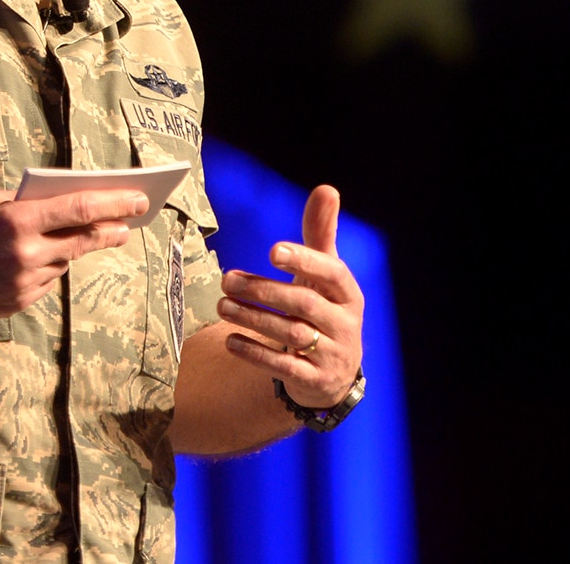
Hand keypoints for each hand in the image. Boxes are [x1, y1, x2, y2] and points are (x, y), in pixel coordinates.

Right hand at [0, 187, 148, 320]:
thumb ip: (21, 206)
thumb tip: (58, 207)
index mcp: (15, 220)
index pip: (78, 209)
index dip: (113, 203)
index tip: (137, 198)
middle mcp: (24, 254)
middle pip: (83, 241)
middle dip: (111, 229)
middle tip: (128, 222)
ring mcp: (22, 283)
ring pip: (62, 262)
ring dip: (67, 248)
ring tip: (65, 237)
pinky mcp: (16, 304)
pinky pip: (43, 282)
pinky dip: (43, 268)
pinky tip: (28, 260)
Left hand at [217, 184, 364, 407]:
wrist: (333, 372)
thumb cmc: (322, 308)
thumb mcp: (324, 276)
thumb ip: (320, 234)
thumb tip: (327, 189)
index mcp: (347, 294)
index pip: (331, 272)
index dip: (304, 260)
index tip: (272, 250)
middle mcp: (345, 324)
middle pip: (303, 303)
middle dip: (262, 289)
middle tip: (226, 280)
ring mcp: (332, 354)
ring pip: (291, 333)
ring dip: (252, 317)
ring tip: (221, 305)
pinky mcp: (315, 380)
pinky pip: (284, 366)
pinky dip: (256, 352)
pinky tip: (230, 339)